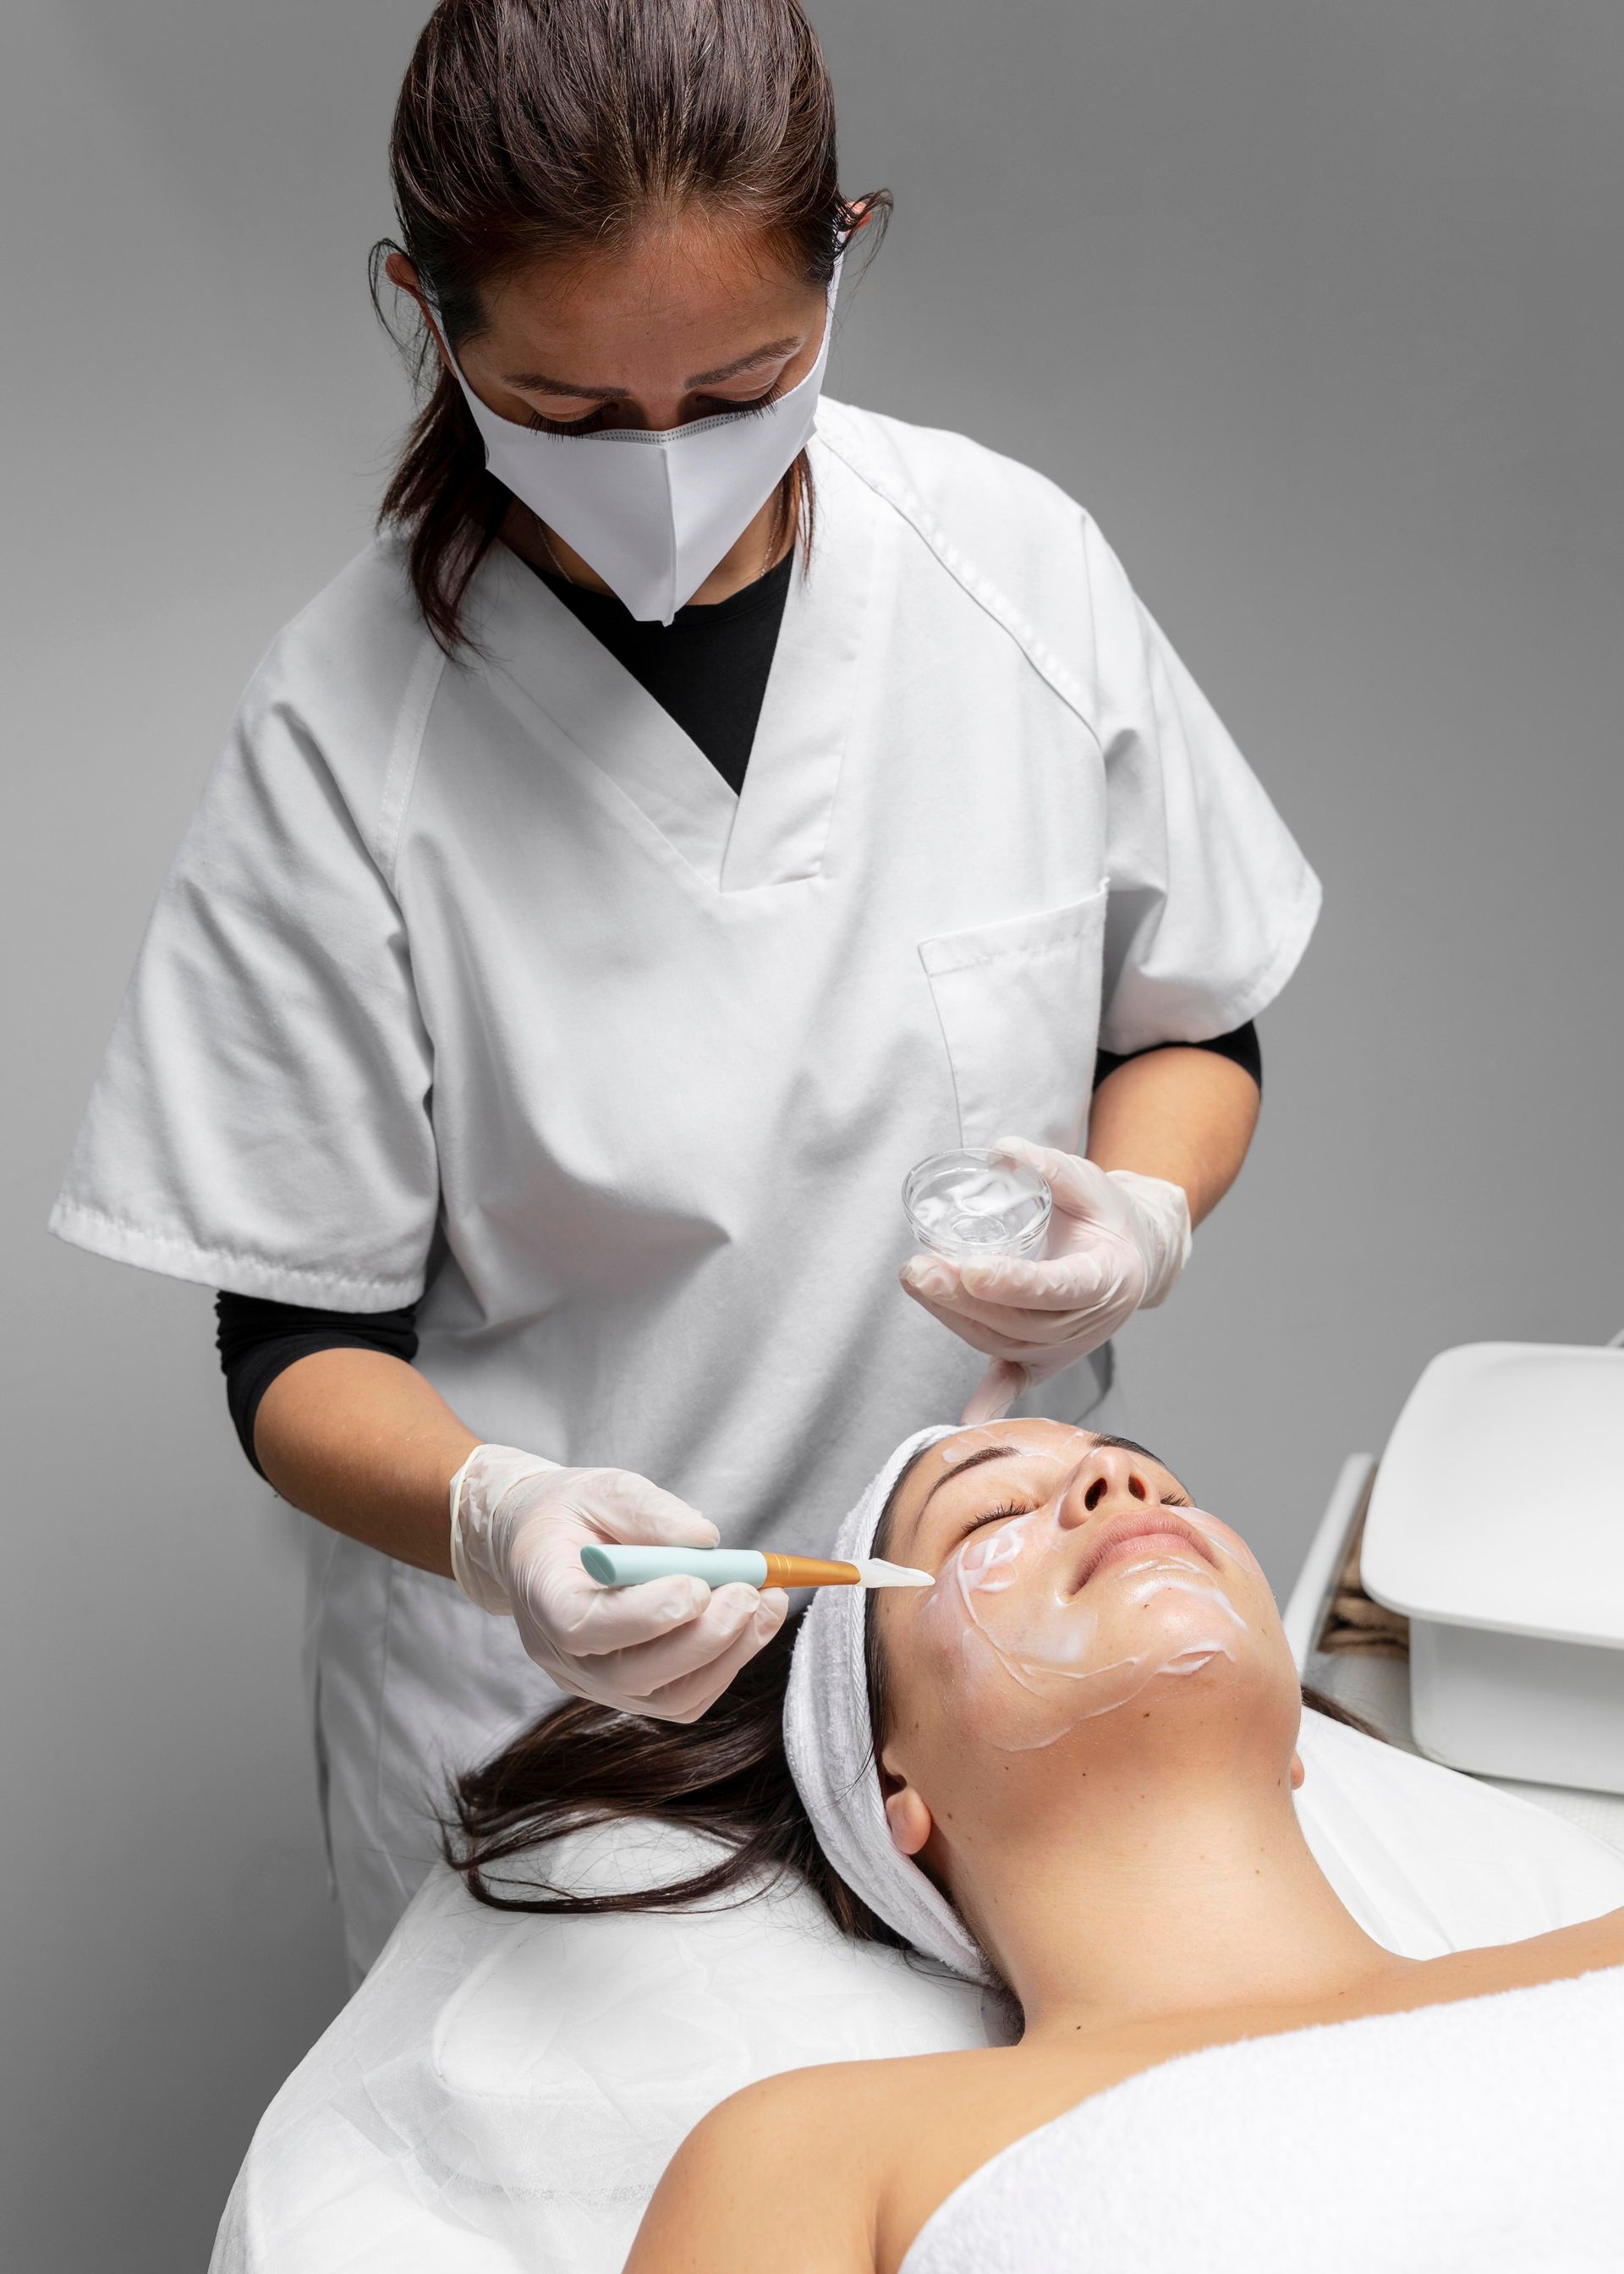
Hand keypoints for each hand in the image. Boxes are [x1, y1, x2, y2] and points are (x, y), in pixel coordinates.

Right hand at [449, 1446, 786, 1720]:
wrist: (546, 1543)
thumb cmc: (573, 1514)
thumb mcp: (602, 1490)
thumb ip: (647, 1511)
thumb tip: (705, 1539)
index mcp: (543, 1596)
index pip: (582, 1627)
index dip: (644, 1614)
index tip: (698, 1584)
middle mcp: (564, 1655)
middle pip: (632, 1676)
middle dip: (704, 1639)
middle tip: (750, 1592)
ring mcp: (596, 1682)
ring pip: (668, 1698)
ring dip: (728, 1654)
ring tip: (766, 1603)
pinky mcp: (631, 1690)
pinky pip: (684, 1698)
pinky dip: (726, 1664)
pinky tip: (752, 1622)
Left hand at [900, 1137, 1191, 1424]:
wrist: (1132, 1256)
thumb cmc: (1104, 1216)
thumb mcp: (1088, 1181)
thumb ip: (1046, 1165)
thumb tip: (999, 1152)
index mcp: (1107, 1277)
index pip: (1057, 1287)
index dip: (1014, 1282)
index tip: (972, 1269)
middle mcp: (1088, 1323)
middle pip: (1020, 1320)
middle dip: (964, 1298)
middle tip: (920, 1268)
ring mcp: (1066, 1348)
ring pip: (1005, 1344)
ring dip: (956, 1318)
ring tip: (918, 1281)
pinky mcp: (1045, 1360)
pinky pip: (1016, 1380)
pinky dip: (993, 1399)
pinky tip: (968, 1419)